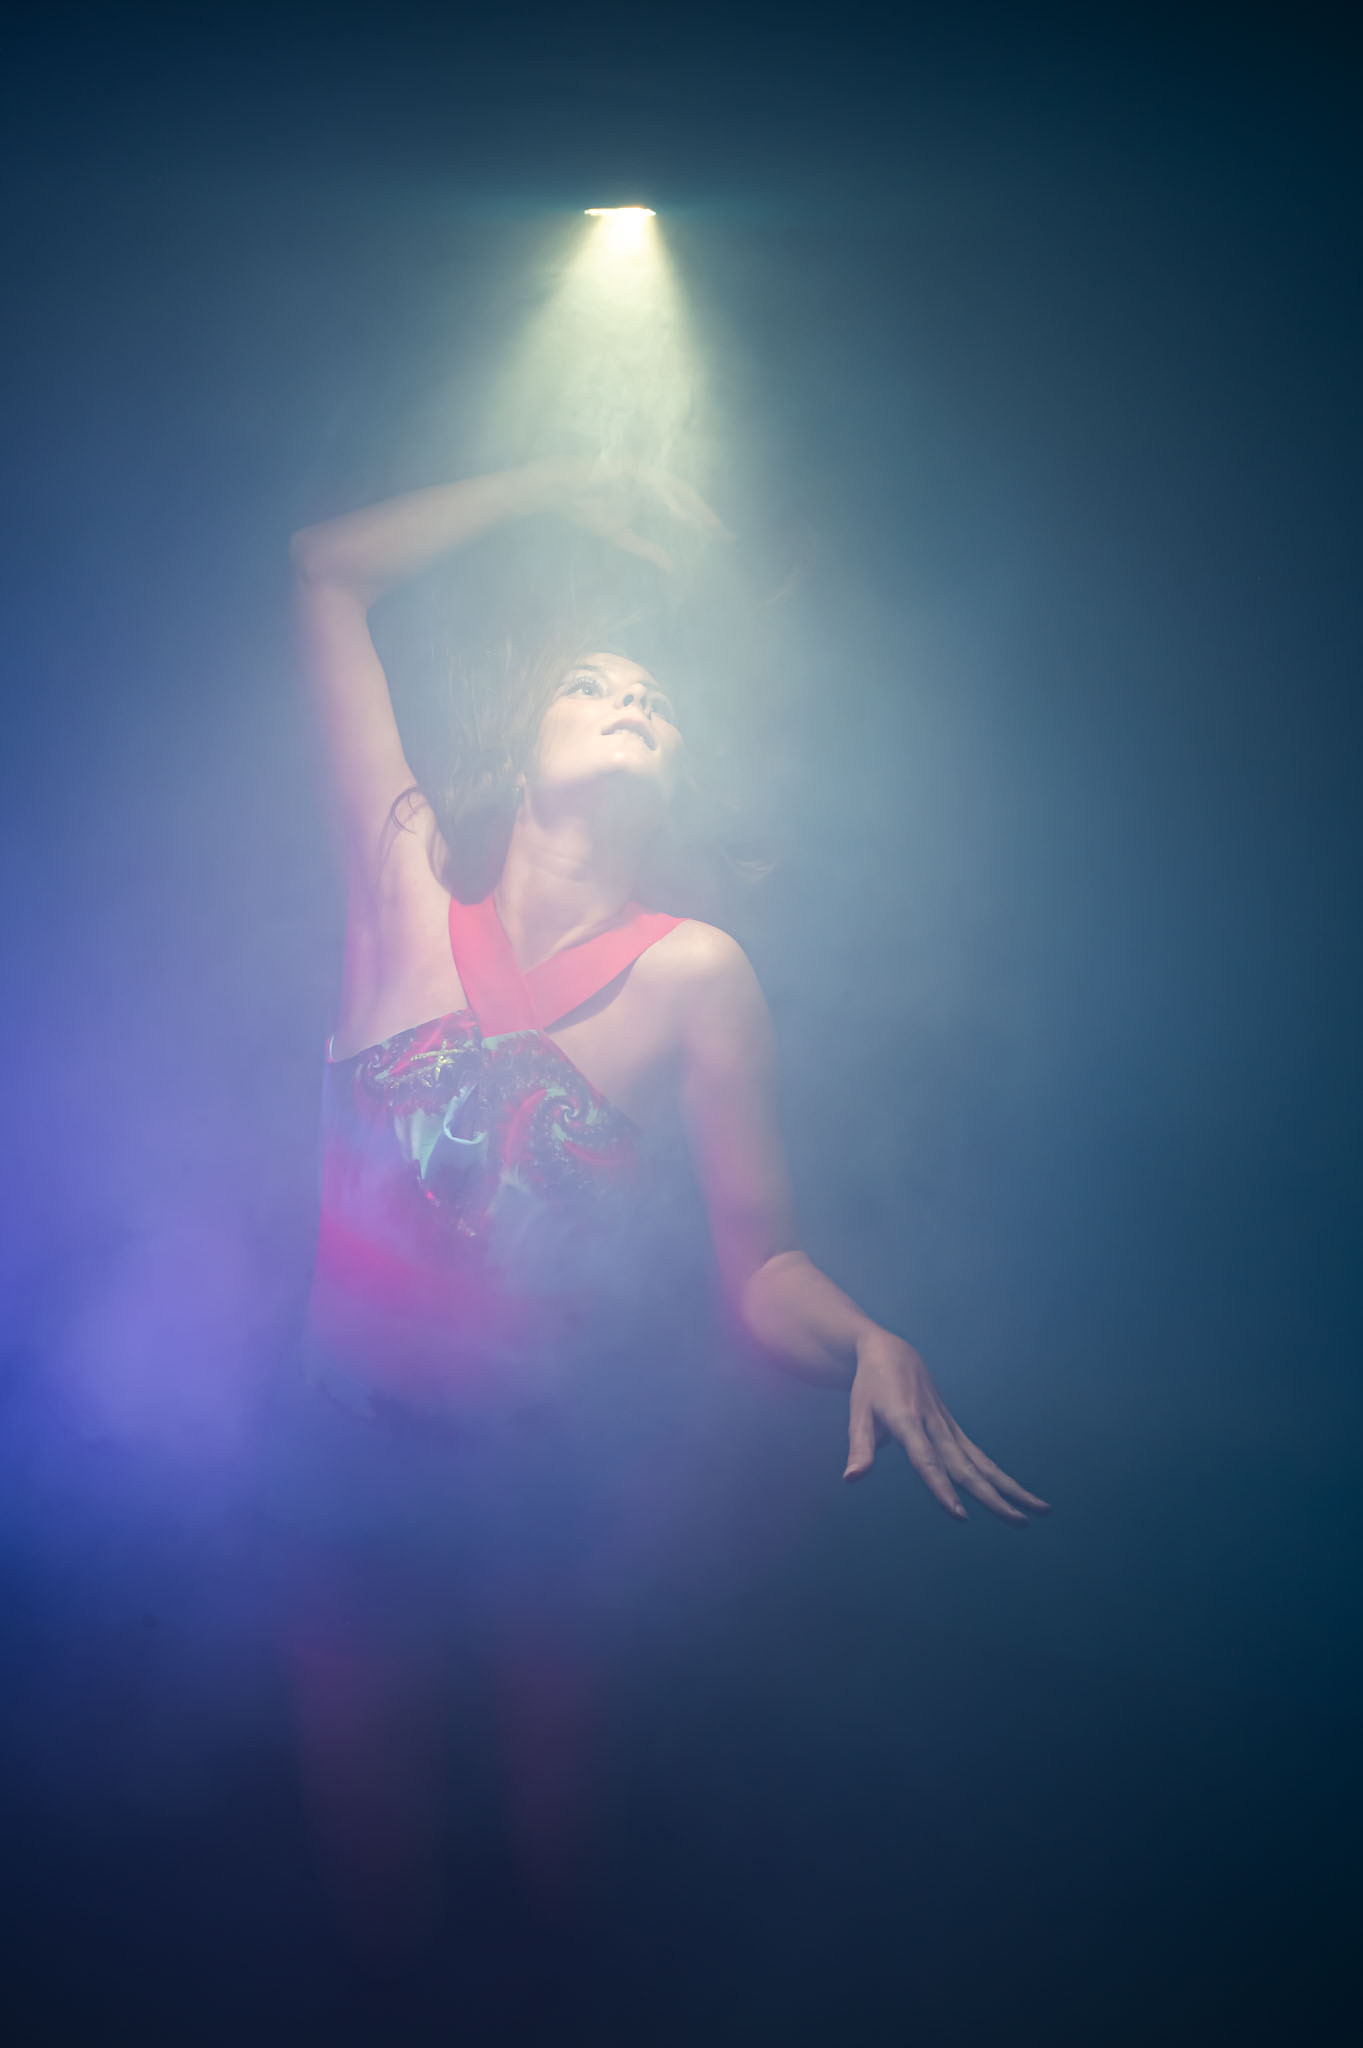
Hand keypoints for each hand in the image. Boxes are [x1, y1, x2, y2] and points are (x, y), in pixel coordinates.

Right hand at [564, 462, 732, 570]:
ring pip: (677, 491)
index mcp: (653, 498)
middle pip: (688, 500)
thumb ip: (649, 551)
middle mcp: (654, 483)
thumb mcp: (624, 537)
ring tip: (710, 526)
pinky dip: (668, 500)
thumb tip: (673, 568)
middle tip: (727, 535)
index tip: (725, 539)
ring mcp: (645, 473)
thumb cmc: (588, 510)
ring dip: (694, 509)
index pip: (686, 511)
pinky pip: (656, 485)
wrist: (562, 493)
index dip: (705, 525)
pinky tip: (681, 515)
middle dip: (708, 517)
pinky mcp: (633, 467)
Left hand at [844, 1328, 1050, 1525]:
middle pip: (966, 1467)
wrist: (891, 1351)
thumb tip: (851, 1480)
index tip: (960, 1515)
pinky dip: (999, 1476)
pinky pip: (979, 1456)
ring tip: (1040, 1511)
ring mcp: (948, 1426)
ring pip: (983, 1463)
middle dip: (993, 1497)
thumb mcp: (858, 1412)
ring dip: (1011, 1488)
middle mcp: (934, 1425)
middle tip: (1019, 1522)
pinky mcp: (954, 1428)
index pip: (926, 1460)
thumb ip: (861, 1447)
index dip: (941, 1488)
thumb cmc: (869, 1385)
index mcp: (907, 1421)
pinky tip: (1020, 1495)